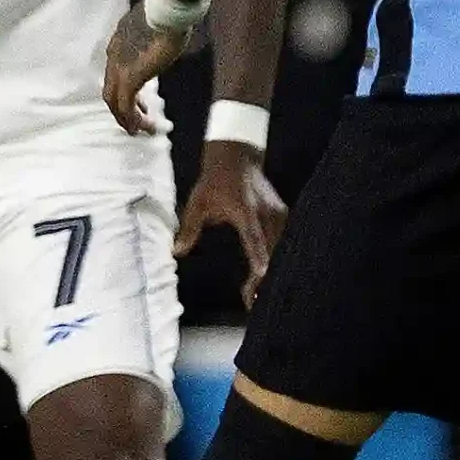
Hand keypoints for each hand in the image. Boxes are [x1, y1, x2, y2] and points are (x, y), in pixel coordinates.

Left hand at [103, 0, 187, 134]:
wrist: (166, 11)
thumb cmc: (168, 15)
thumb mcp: (157, 29)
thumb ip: (155, 39)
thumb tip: (166, 42)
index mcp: (119, 43)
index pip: (114, 73)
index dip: (125, 89)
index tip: (141, 100)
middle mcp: (114, 56)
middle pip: (110, 90)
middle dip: (123, 109)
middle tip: (137, 121)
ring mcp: (119, 67)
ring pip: (114, 101)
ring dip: (128, 119)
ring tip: (141, 131)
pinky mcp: (129, 78)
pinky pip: (125, 106)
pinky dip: (134, 120)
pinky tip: (146, 127)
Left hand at [176, 140, 287, 306]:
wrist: (237, 156)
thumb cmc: (214, 181)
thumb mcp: (197, 202)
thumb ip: (189, 228)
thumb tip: (176, 252)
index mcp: (245, 210)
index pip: (253, 237)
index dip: (258, 257)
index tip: (261, 276)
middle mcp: (266, 214)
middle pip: (272, 251)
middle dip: (264, 278)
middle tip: (252, 302)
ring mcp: (279, 215)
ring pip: (280, 250)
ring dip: (271, 273)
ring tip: (258, 297)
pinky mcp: (283, 217)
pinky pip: (283, 244)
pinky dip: (276, 261)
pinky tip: (268, 279)